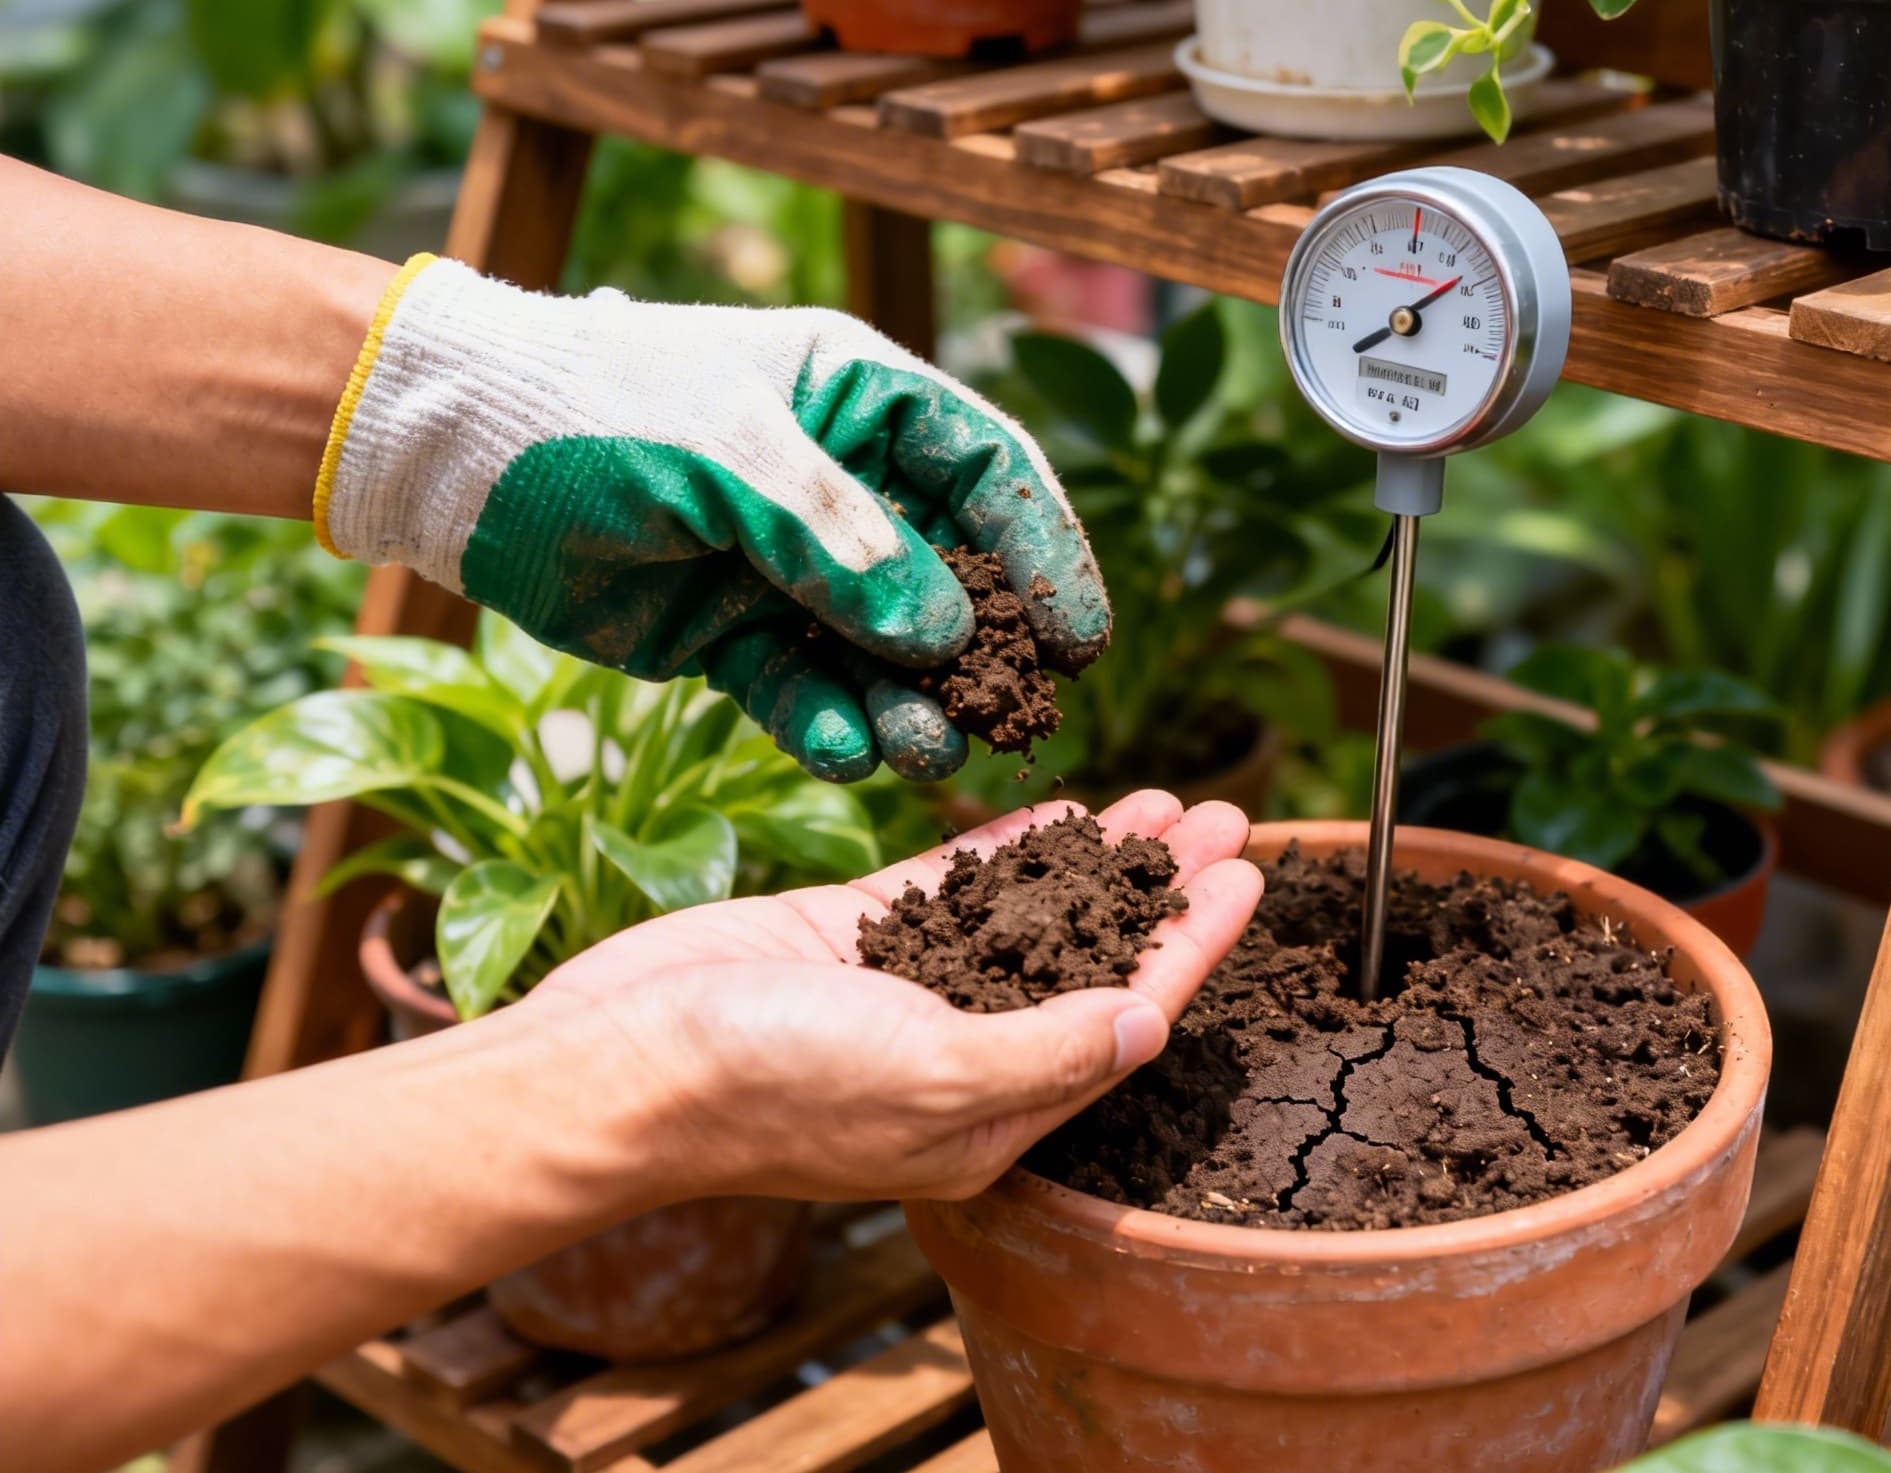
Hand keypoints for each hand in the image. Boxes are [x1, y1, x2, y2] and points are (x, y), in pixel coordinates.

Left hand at [313, 256, 1107, 783]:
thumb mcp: (728, 450)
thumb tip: (942, 632)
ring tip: (927, 751)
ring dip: (910, 703)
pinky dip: (823, 724)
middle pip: (951, 574)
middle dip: (986, 649)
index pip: (988, 471)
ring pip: (881, 650)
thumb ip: (837, 540)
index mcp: (859, 398)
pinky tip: (840, 750)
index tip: (1081, 635)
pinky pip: (799, 689)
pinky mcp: (729, 634)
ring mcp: (785, 566)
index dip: (1044, 549)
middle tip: (1018, 717)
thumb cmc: (594, 406)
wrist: (450, 453)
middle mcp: (839, 486)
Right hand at [524, 790, 1260, 1202]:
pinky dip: (1011, 851)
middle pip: (1094, 962)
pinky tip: (1065, 812)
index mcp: (994, 1113)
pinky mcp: (854, 937)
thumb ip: (1049, 1051)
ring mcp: (908, 991)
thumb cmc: (768, 1086)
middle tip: (1229, 817)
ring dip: (1100, 862)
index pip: (1126, 1018)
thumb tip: (1151, 1021)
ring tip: (1170, 802)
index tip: (1249, 875)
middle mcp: (963, 1055)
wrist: (617, 1058)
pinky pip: (953, 888)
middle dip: (1163, 893)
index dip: (1192, 945)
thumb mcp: (930, 1077)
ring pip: (1032, 919)